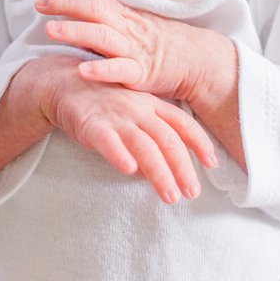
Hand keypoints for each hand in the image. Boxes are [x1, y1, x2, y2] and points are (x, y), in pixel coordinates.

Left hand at [36, 0, 232, 104]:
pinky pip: (120, 70)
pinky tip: (82, 71)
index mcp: (123, 15)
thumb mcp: (132, 26)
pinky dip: (102, 70)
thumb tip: (75, 13)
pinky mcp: (142, 74)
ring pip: (102, 36)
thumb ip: (106, 20)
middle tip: (39, 4)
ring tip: (51, 30)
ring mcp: (134, 50)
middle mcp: (126, 28)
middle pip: (93, 9)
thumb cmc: (158, 45)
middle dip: (64, 4)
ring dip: (75, 31)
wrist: (197, 61)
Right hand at [40, 58, 218, 203]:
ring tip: (170, 196)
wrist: (66, 83)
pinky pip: (108, 141)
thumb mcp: (136, 110)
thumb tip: (174, 163)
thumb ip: (154, 131)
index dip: (200, 143)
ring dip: (160, 173)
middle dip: (182, 168)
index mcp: (151, 104)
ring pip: (144, 146)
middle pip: (167, 140)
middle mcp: (138, 110)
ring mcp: (116, 117)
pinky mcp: (92, 125)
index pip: (183, 124)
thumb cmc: (105, 103)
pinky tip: (128, 170)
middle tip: (192, 193)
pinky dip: (119, 155)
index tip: (213, 164)